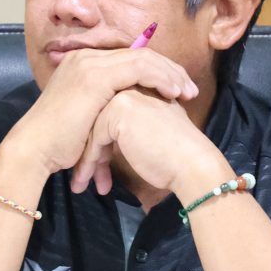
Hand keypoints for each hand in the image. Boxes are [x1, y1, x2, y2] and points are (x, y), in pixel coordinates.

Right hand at [5, 47, 198, 178]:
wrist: (35, 149)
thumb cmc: (59, 143)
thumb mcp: (86, 117)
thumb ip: (104, 106)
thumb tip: (128, 110)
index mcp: (82, 64)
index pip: (129, 57)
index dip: (157, 70)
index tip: (177, 88)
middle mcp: (85, 58)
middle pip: (139, 52)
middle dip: (169, 70)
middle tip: (190, 88)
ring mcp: (90, 64)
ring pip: (143, 58)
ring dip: (170, 74)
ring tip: (187, 93)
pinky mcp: (97, 76)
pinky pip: (139, 68)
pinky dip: (160, 79)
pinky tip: (173, 94)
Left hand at [71, 88, 229, 195]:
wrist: (192, 164)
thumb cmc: (176, 155)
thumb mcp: (153, 129)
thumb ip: (134, 123)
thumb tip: (112, 136)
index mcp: (140, 87)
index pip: (105, 114)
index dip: (97, 144)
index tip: (90, 169)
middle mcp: (130, 86)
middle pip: (96, 121)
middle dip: (87, 153)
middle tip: (80, 178)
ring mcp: (124, 95)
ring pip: (92, 130)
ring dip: (85, 161)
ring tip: (79, 185)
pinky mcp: (119, 110)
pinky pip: (94, 138)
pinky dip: (87, 163)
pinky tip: (84, 183)